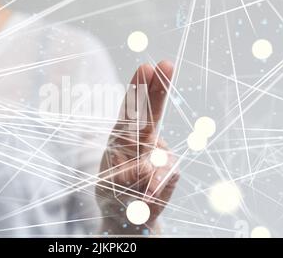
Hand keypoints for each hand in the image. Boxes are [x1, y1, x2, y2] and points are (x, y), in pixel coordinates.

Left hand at [96, 61, 178, 234]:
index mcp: (123, 136)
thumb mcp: (111, 182)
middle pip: (152, 112)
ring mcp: (160, 154)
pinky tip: (147, 196)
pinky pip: (166, 175)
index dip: (139, 89)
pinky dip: (153, 187)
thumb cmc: (116, 192)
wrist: (129, 217)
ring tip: (134, 193)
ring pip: (158, 155)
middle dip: (158, 89)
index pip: (132, 109)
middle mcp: (144, 140)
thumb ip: (127, 174)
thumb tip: (149, 168)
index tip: (146, 67)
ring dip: (144, 176)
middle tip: (166, 64)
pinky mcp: (171, 171)